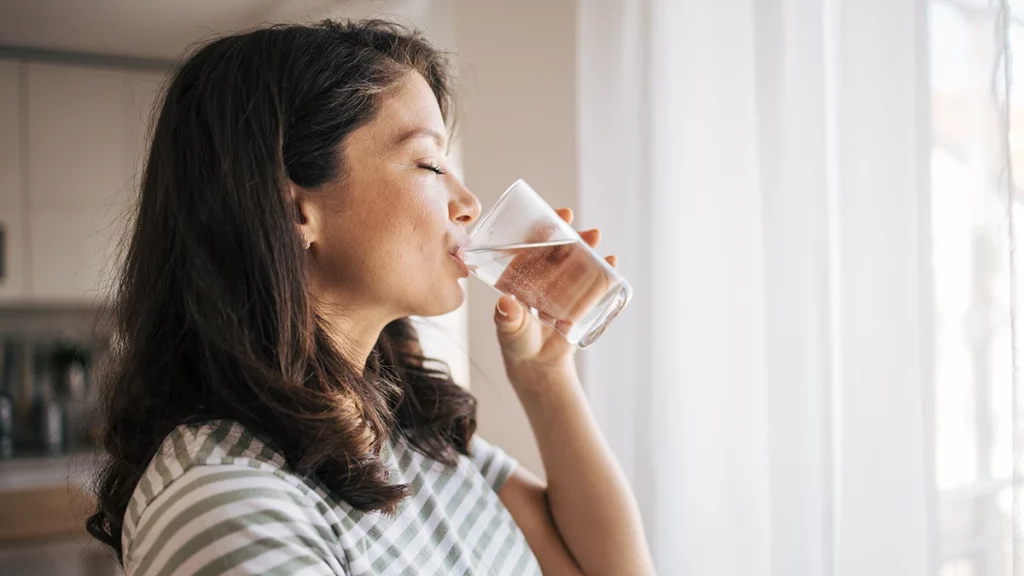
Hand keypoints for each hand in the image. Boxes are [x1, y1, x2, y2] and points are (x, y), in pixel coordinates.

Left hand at [493, 208, 617, 385]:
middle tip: (586, 230)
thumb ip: (507, 319)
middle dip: (572, 235)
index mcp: (520, 274)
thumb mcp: (510, 331)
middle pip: (557, 249)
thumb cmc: (517, 343)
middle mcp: (541, 275)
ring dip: (587, 248)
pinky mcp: (578, 299)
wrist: (537, 364)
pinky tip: (612, 261)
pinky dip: (603, 270)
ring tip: (597, 239)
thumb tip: (506, 305)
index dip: (545, 228)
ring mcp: (562, 286)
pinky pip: (591, 282)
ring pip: (575, 261)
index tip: (559, 216)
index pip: (531, 244)